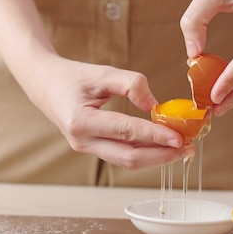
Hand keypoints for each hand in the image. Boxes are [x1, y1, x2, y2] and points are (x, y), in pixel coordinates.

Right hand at [26, 56, 192, 168]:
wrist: (45, 86)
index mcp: (80, 121)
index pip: (125, 131)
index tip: (179, 136)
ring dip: (156, 158)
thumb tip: (155, 105)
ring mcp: (86, 148)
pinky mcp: (93, 149)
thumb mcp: (101, 72)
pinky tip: (163, 146)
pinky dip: (145, 152)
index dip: (154, 135)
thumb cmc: (73, 77)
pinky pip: (122, 155)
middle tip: (187, 148)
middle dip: (161, 156)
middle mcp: (82, 141)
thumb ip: (130, 84)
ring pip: (126, 161)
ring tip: (181, 149)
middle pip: (128, 157)